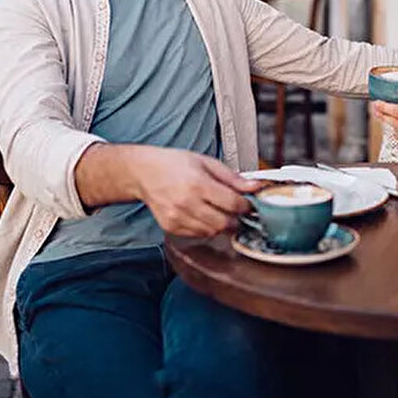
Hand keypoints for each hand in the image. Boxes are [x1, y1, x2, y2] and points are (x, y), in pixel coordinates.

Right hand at [126, 147, 262, 237]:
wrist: (143, 172)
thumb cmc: (173, 164)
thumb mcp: (206, 162)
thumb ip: (232, 177)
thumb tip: (255, 187)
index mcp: (198, 183)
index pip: (233, 204)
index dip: (246, 206)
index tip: (248, 204)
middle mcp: (187, 203)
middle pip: (225, 223)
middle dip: (236, 218)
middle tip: (236, 211)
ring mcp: (177, 217)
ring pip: (213, 232)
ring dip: (222, 225)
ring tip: (219, 211)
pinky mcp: (171, 227)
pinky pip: (198, 235)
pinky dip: (206, 228)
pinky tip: (203, 215)